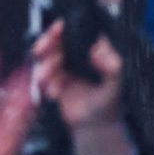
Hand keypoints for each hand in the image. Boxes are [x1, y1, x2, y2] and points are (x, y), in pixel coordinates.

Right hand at [34, 20, 133, 154]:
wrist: (94, 127)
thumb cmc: (108, 104)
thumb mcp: (114, 86)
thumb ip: (112, 68)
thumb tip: (98, 48)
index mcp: (93, 50)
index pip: (76, 31)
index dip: (64, 27)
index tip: (56, 29)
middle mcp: (77, 55)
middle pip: (55, 40)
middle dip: (45, 44)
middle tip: (39, 50)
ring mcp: (64, 67)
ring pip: (46, 57)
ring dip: (44, 68)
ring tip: (48, 84)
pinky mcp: (53, 80)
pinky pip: (42, 74)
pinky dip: (45, 83)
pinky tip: (54, 94)